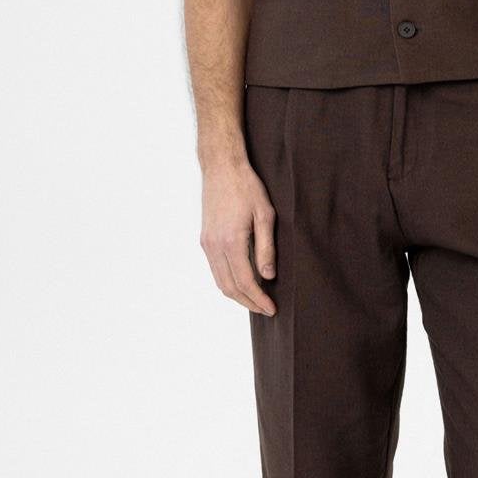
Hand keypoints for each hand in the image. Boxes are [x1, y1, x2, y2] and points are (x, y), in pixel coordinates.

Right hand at [200, 161, 277, 315]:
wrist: (221, 168)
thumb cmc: (246, 187)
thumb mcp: (265, 215)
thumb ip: (266, 248)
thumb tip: (268, 276)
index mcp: (231, 241)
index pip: (245, 282)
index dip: (259, 299)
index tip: (272, 308)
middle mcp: (214, 246)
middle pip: (229, 287)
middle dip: (248, 302)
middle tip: (265, 310)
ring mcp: (207, 243)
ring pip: (219, 281)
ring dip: (237, 295)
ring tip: (255, 301)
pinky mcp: (205, 239)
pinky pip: (215, 269)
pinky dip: (228, 282)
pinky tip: (241, 283)